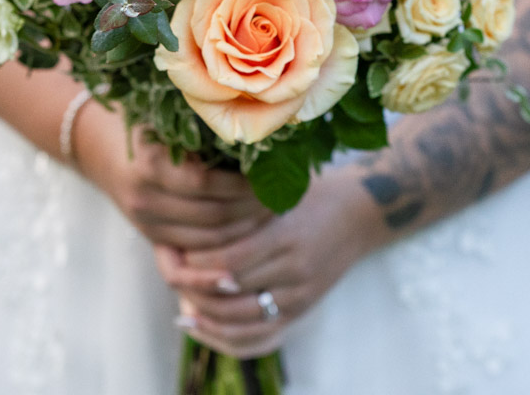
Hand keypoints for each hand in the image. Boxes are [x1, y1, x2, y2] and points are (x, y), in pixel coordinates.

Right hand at [74, 102, 270, 249]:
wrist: (102, 148)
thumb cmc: (150, 123)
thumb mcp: (169, 116)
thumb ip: (204, 126)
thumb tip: (261, 133)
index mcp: (151, 162)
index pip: (207, 183)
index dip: (243, 185)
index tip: (273, 176)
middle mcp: (144, 196)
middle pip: (211, 216)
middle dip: (252, 211)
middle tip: (282, 199)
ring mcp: (145, 222)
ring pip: (207, 241)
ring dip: (244, 233)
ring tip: (272, 216)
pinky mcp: (151, 238)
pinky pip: (195, 254)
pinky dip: (225, 248)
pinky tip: (248, 236)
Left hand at [154, 170, 377, 358]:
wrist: (359, 214)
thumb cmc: (309, 193)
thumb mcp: (278, 189)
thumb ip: (239, 205)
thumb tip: (188, 223)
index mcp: (286, 235)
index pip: (228, 259)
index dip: (195, 260)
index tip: (173, 247)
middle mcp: (294, 270)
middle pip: (230, 294)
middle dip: (192, 286)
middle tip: (170, 272)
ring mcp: (299, 296)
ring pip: (240, 322)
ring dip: (204, 316)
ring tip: (181, 300)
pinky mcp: (301, 312)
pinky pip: (259, 340)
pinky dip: (223, 338)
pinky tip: (198, 326)